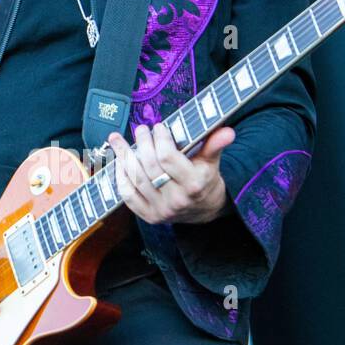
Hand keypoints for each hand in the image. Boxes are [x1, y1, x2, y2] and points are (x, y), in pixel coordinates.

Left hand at [106, 121, 235, 224]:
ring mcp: (160, 210)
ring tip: (118, 139)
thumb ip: (215, 145)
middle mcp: (176, 200)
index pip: (168, 158)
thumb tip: (227, 132)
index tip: (158, 127)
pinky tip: (118, 161)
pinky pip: (127, 195)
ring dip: (123, 156)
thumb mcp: (212, 161)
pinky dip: (120, 176)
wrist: (204, 209)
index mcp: (193, 184)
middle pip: (150, 166)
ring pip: (135, 179)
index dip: (160, 139)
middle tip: (141, 130)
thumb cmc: (205, 179)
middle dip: (142, 143)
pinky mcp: (148, 216)